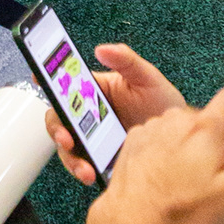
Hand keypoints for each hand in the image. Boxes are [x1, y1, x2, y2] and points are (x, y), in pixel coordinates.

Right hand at [41, 42, 180, 185]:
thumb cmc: (163, 103)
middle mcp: (88, 113)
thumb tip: (102, 49)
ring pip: (67, 145)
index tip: (38, 78)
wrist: (184, 141)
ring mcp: (91, 137)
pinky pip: (82, 164)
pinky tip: (92, 174)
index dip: (47, 78)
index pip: (64, 82)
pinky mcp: (98, 158)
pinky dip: (82, 170)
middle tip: (66, 137)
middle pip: (59, 117)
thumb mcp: (148, 78)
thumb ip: (126, 61)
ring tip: (84, 166)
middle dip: (56, 127)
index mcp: (94, 89)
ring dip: (69, 156)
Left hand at [90, 74, 223, 223]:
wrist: (130, 222)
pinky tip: (172, 170)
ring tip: (198, 173)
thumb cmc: (186, 210)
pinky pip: (162, 135)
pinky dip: (171, 146)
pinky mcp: (135, 139)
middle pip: (212, 116)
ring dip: (196, 140)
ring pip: (185, 125)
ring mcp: (153, 127)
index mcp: (207, 128)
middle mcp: (178, 118)